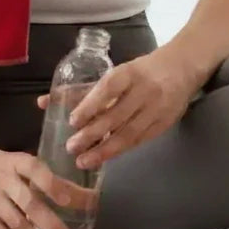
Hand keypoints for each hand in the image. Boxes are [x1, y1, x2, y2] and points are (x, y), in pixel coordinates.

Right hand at [0, 144, 80, 228]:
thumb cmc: (3, 164)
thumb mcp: (21, 162)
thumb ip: (48, 178)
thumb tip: (85, 197)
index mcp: (16, 161)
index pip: (34, 170)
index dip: (51, 184)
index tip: (67, 201)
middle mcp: (2, 178)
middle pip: (28, 203)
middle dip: (52, 226)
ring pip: (17, 224)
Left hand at [36, 47, 197, 169]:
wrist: (183, 67)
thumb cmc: (141, 70)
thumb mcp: (116, 73)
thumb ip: (85, 89)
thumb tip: (46, 102)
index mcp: (129, 72)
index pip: (108, 89)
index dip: (90, 105)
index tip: (72, 120)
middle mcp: (144, 91)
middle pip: (116, 115)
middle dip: (92, 133)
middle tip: (71, 147)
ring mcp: (156, 109)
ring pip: (128, 133)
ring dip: (105, 149)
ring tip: (84, 161)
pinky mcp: (164, 124)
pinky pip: (139, 141)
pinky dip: (121, 151)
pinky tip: (105, 158)